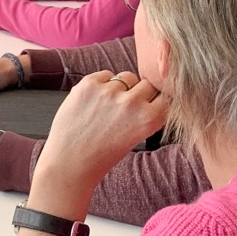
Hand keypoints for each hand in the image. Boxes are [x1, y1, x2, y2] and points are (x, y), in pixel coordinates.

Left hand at [35, 70, 169, 194]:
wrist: (70, 160)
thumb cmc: (102, 154)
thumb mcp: (136, 138)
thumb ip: (146, 115)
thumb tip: (151, 91)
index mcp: (148, 119)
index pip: (166, 97)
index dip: (157, 101)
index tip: (151, 104)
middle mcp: (131, 102)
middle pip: (148, 84)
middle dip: (140, 93)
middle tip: (127, 108)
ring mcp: (109, 91)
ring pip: (127, 77)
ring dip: (123, 87)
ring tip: (109, 105)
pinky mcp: (89, 84)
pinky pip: (106, 75)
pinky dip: (103, 84)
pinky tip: (95, 101)